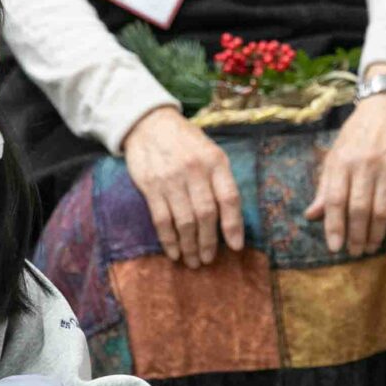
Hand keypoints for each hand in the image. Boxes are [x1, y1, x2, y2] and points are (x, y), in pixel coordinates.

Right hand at [123, 106, 244, 267]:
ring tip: (194, 261)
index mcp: (215, 162)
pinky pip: (162, 219)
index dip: (234, 225)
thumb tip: (229, 217)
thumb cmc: (186, 141)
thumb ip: (220, 178)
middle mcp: (195, 171)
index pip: (229, 198)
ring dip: (190, 246)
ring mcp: (171, 179)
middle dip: (209, 242)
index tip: (236, 247)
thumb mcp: (210, 150)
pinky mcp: (151, 186)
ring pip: (184, 221)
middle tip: (209, 260)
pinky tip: (174, 252)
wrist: (149, 124)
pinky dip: (169, 240)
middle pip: (206, 214)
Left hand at [306, 86, 385, 256]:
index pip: (336, 200)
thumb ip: (325, 186)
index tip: (334, 247)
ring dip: (376, 234)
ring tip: (371, 248)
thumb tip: (311, 215)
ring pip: (382, 210)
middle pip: (359, 209)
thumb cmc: (358, 133)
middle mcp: (364, 166)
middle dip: (356, 236)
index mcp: (343, 162)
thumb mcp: (335, 153)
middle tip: (355, 252)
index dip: (334, 226)